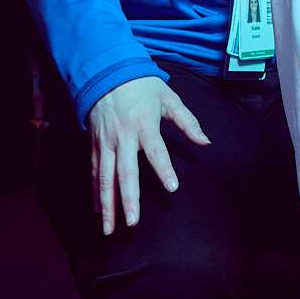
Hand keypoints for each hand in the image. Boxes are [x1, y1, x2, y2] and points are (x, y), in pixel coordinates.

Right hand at [87, 76, 209, 234]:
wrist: (106, 70)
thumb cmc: (141, 85)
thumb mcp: (168, 97)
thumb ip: (188, 121)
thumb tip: (206, 142)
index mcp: (144, 124)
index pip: (156, 150)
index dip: (163, 169)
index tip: (172, 188)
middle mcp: (123, 137)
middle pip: (125, 172)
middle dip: (128, 199)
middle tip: (132, 223)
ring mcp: (105, 142)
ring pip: (104, 177)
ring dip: (107, 204)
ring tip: (108, 228)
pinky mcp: (94, 144)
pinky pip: (93, 171)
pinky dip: (94, 192)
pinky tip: (98, 211)